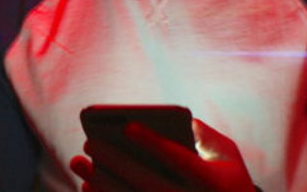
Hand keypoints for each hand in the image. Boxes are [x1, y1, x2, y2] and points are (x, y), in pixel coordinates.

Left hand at [70, 118, 256, 191]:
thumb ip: (204, 133)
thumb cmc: (227, 180)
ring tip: (79, 162)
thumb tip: (175, 120)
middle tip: (89, 143)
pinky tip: (87, 187)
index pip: (179, 159)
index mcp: (211, 181)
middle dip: (115, 163)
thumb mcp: (227, 155)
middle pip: (147, 183)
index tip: (128, 126)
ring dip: (101, 183)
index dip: (154, 143)